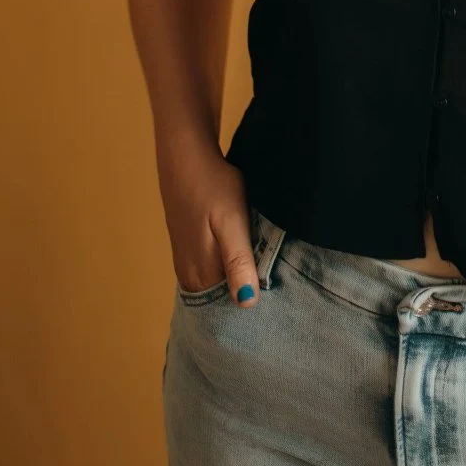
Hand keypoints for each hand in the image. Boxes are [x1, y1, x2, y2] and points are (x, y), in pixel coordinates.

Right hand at [159, 144, 260, 306]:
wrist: (187, 156)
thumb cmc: (212, 187)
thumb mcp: (232, 222)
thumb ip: (238, 262)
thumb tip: (247, 303)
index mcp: (200, 275)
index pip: (229, 308)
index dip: (252, 305)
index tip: (276, 302)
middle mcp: (190, 276)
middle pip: (223, 300)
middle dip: (247, 297)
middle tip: (278, 289)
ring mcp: (187, 262)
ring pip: (218, 285)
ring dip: (240, 282)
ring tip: (266, 274)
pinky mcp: (189, 249)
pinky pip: (213, 271)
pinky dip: (230, 270)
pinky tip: (248, 259)